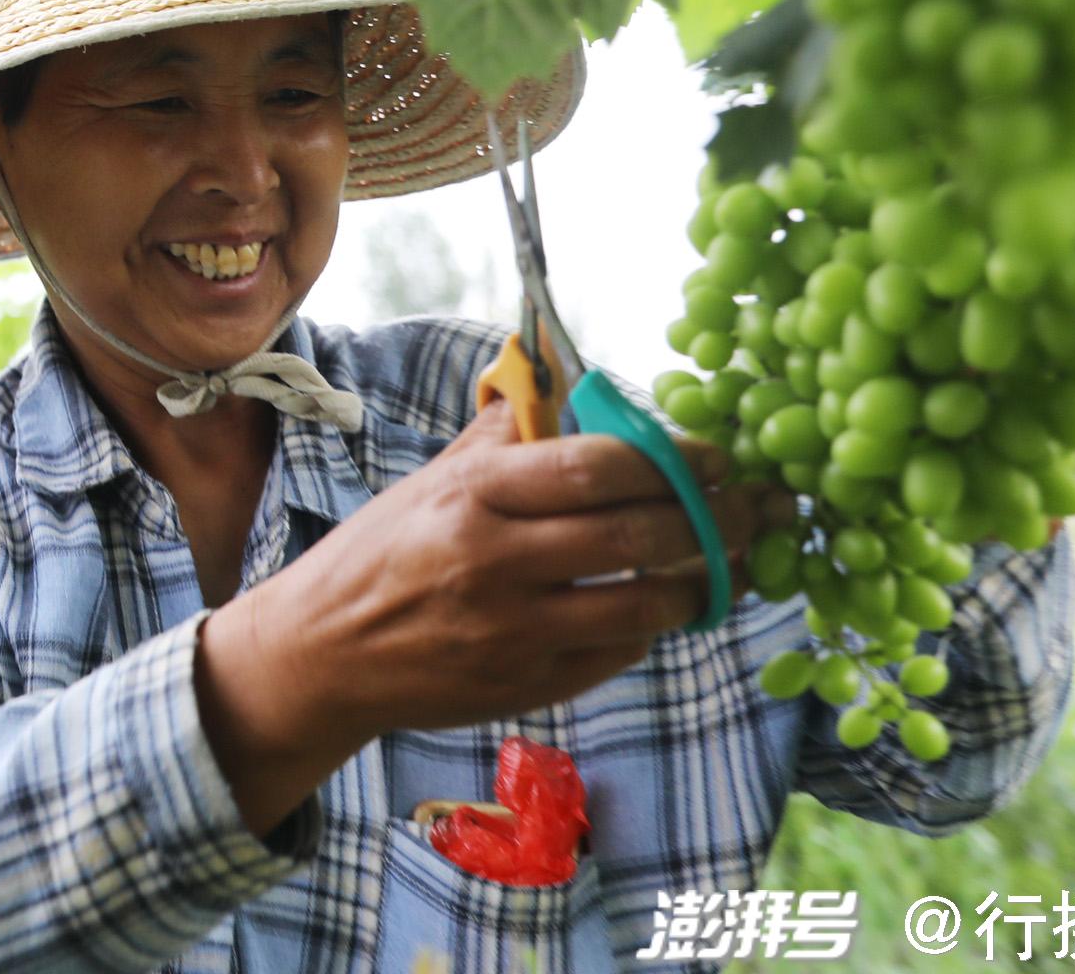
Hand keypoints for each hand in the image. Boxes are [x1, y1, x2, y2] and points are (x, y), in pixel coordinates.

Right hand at [195, 399, 790, 835]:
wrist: (322, 655)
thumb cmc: (378, 555)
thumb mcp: (429, 482)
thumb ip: (501, 440)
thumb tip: (565, 388)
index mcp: (473, 496)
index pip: (596, 468)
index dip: (671, 459)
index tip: (713, 454)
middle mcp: (496, 562)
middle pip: (638, 536)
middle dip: (712, 519)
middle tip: (752, 505)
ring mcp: (515, 632)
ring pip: (646, 605)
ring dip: (702, 581)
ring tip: (727, 561)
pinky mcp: (528, 685)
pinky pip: (620, 653)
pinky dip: (653, 626)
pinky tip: (667, 604)